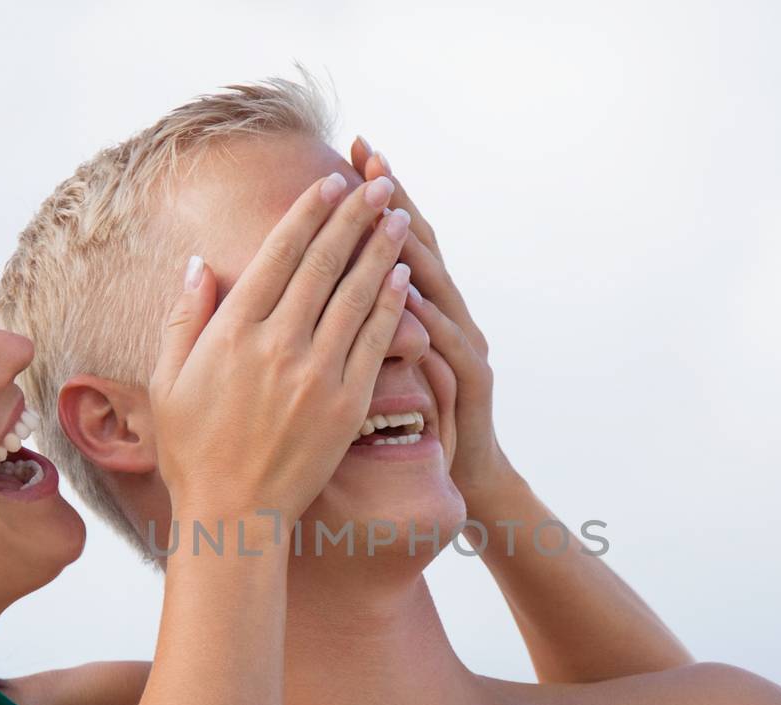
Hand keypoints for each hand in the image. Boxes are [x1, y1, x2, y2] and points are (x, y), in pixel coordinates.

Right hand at [151, 171, 412, 524]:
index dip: (307, 214)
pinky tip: (403, 277)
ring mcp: (316, 374)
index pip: (278, 255)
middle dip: (353, 217)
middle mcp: (277, 345)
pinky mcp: (346, 404)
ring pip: (355, 296)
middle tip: (377, 183)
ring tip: (398, 216)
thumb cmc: (193, 451)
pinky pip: (374, 343)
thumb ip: (185, 318)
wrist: (233, 514)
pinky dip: (390, 305)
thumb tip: (200, 263)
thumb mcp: (169, 380)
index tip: (329, 183)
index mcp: (232, 333)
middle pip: (323, 264)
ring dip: (380, 251)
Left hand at [349, 137, 516, 504]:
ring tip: (388, 215)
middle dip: (396, 204)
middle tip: (373, 161)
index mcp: (417, 308)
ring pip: (439, 290)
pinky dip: (429, 322)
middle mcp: (447, 316)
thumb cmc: (407, 423)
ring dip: (416, 252)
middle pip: (421, 249)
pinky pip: (449, 349)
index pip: (389, 241)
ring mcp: (463, 347)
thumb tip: (309, 277)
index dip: (373, 198)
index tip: (350, 152)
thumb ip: (351, 320)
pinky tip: (409, 298)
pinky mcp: (471, 386)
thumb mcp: (374, 365)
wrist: (461, 475)